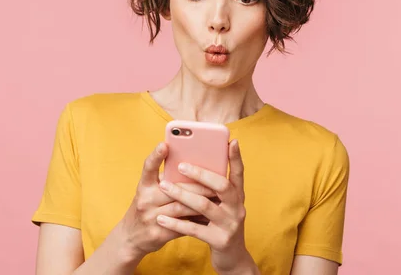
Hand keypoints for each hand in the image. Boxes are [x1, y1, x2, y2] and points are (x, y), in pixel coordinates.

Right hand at [118, 142, 215, 260]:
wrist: (131, 238)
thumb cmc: (148, 207)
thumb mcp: (150, 191)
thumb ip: (167, 180)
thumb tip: (194, 166)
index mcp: (144, 186)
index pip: (148, 167)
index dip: (155, 156)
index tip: (164, 144)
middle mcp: (145, 200)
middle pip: (174, 188)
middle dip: (198, 184)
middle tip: (217, 179)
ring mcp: (151, 218)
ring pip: (182, 207)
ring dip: (201, 202)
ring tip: (218, 197)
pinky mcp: (159, 234)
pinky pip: (183, 226)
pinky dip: (197, 220)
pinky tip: (210, 216)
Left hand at [156, 140, 257, 274]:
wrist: (232, 258)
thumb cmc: (221, 225)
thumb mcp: (223, 206)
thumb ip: (213, 190)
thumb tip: (191, 167)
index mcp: (238, 197)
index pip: (238, 173)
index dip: (236, 158)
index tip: (231, 141)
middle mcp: (238, 208)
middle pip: (222, 186)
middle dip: (201, 174)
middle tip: (181, 165)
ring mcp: (230, 224)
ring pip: (204, 205)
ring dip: (182, 194)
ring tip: (164, 186)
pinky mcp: (219, 240)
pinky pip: (195, 229)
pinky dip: (177, 223)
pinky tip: (162, 218)